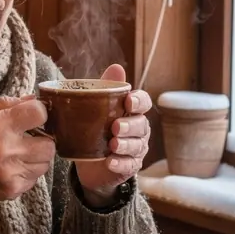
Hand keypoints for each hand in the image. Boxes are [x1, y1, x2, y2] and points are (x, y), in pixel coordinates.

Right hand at [0, 96, 54, 218]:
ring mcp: (11, 173)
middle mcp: (7, 150)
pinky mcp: (12, 190)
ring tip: (19, 152)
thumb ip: (5, 103)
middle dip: (42, 138)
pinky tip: (11, 167)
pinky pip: (35, 178)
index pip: (39, 113)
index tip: (32, 115)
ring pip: (45, 162)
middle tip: (29, 137)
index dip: (39, 112)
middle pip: (50, 143)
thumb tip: (33, 99)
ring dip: (37, 156)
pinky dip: (28, 171)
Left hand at [74, 64, 151, 205]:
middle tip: (115, 126)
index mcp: (133, 111)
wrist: (90, 163)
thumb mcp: (98, 108)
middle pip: (142, 125)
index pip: (144, 102)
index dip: (139, 101)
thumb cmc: (97, 128)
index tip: (128, 101)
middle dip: (130, 125)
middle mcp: (139, 129)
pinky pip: (129, 165)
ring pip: (137, 146)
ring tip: (112, 144)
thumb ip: (107, 89)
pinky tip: (109, 161)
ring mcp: (137, 149)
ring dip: (125, 145)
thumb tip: (116, 67)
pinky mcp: (130, 167)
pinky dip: (120, 163)